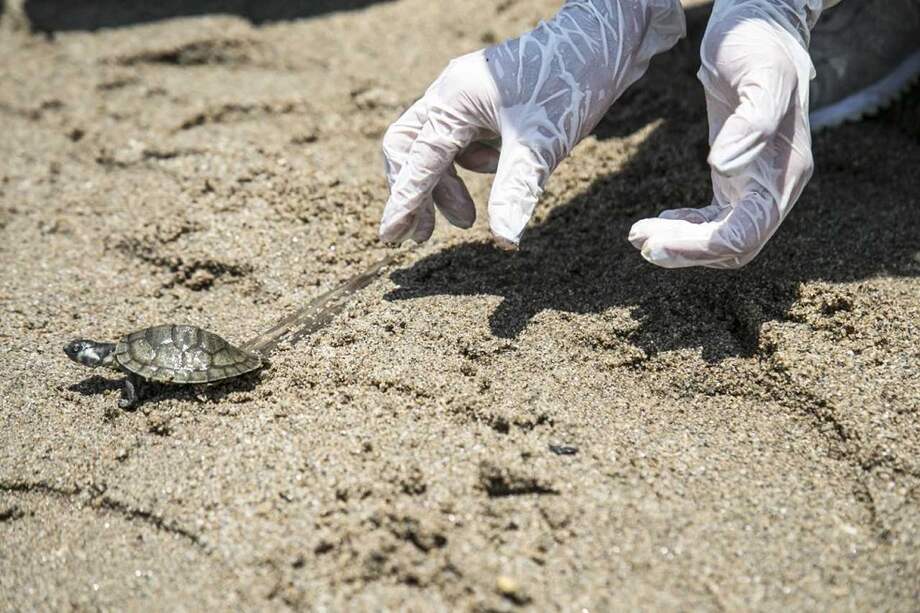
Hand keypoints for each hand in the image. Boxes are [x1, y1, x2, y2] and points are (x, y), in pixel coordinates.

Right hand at [380, 0, 685, 247]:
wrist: (605, 40)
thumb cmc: (570, 83)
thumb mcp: (542, 144)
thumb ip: (516, 191)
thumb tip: (504, 240)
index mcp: (453, 101)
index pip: (416, 161)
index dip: (403, 203)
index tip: (389, 239)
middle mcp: (450, 94)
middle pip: (408, 150)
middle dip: (416, 193)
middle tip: (427, 235)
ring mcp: (465, 95)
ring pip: (433, 146)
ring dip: (443, 185)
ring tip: (468, 220)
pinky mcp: (484, 100)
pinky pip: (457, 138)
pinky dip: (466, 165)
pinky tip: (495, 174)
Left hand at [629, 0, 822, 267]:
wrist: (759, 22)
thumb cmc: (761, 42)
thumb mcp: (762, 73)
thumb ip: (753, 122)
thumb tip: (723, 168)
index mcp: (787, 173)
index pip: (745, 234)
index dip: (700, 248)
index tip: (655, 242)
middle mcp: (777, 186)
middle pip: (733, 246)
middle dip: (686, 251)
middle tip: (640, 242)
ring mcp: (758, 183)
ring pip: (722, 238)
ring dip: (681, 243)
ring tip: (638, 234)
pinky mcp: (737, 177)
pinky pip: (715, 220)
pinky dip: (687, 228)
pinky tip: (660, 220)